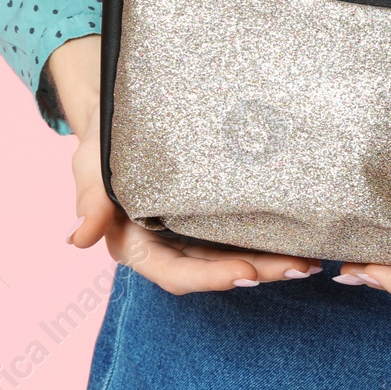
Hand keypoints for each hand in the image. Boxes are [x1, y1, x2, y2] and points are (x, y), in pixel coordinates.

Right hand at [48, 35, 321, 289]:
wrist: (123, 113)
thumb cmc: (103, 138)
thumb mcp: (91, 164)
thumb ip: (90, 201)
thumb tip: (78, 240)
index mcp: (136, 245)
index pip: (177, 272)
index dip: (211, 276)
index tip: (247, 272)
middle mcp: (168, 246)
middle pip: (216, 270)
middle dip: (258, 272)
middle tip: (299, 266)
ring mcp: (193, 233)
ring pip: (236, 257)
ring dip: (273, 262)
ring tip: (312, 259)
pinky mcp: (213, 216)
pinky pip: (243, 234)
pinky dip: (271, 240)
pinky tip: (303, 237)